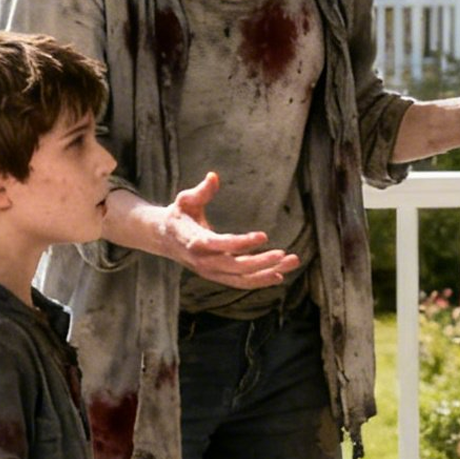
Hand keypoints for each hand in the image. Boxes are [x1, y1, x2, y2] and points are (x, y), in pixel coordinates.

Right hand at [159, 170, 298, 286]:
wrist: (166, 239)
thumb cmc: (179, 214)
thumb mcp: (185, 199)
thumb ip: (201, 191)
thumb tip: (213, 176)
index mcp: (194, 242)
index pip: (220, 245)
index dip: (242, 243)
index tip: (264, 235)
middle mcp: (204, 261)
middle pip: (235, 267)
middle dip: (261, 263)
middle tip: (284, 254)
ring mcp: (212, 272)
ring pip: (242, 279)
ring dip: (268, 273)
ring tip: (293, 261)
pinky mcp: (219, 276)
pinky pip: (242, 282)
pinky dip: (261, 279)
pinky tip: (281, 274)